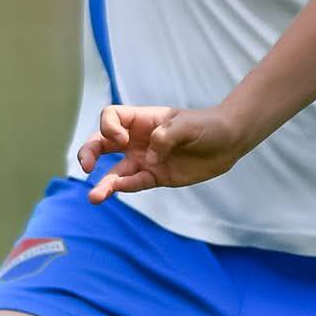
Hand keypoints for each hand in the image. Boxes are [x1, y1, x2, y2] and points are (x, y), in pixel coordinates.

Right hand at [78, 105, 253, 200]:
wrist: (229, 141)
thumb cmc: (208, 126)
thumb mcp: (189, 125)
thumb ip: (167, 136)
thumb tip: (151, 157)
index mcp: (142, 119)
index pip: (111, 117)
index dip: (108, 127)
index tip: (122, 139)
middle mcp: (138, 139)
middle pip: (102, 143)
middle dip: (89, 152)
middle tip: (85, 166)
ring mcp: (145, 159)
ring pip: (116, 170)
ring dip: (105, 183)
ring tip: (94, 198)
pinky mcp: (156, 176)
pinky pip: (136, 183)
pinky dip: (126, 187)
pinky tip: (116, 191)